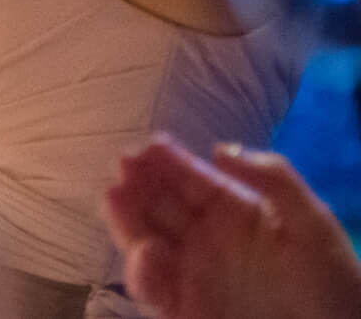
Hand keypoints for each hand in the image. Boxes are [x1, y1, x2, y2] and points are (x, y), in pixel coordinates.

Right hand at [102, 135, 360, 318]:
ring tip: (116, 196)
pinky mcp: (183, 308)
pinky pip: (151, 288)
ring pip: (143, 240)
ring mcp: (191, 273)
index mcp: (233, 211)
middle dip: (137, 183)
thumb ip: (273, 179)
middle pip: (157, 204)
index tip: (148, 146)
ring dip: (127, 218)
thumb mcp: (314, 225)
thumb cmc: (333, 285)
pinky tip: (147, 251)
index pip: (190, 178)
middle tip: (123, 165)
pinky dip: (141, 269)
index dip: (167, 161)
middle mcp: (204, 238)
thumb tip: (218, 149)